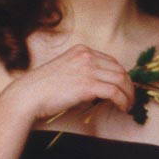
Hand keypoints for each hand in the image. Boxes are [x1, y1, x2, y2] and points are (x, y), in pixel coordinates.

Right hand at [1, 44, 134, 125]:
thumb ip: (82, 74)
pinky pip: (115, 92)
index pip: (111, 61)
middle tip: (130, 98)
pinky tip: (123, 108)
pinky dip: (123, 100)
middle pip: (119, 69)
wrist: (29, 95)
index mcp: (81, 50)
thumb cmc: (42, 88)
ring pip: (120, 80)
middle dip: (128, 85)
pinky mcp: (88, 85)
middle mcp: (86, 56)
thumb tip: (100, 90)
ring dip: (128, 94)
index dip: (121, 75)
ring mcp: (87, 69)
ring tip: (128, 105)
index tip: (124, 88)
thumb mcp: (65, 72)